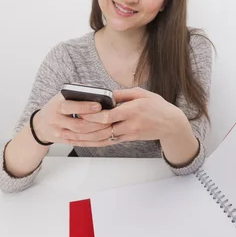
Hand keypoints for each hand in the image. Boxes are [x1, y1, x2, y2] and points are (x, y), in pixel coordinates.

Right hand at [33, 93, 110, 144]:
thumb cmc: (58, 106)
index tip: (98, 105)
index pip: (70, 106)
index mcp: (57, 105)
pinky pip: (80, 142)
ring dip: (96, 131)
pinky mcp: (64, 141)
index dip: (85, 107)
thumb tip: (97, 92)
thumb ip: (78, 93)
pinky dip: (92, 139)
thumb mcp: (64, 96)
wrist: (42, 124)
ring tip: (108, 126)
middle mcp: (56, 119)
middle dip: (95, 122)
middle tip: (109, 119)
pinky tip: (102, 134)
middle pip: (77, 124)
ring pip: (80, 135)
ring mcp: (59, 132)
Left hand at [64, 87, 183, 146]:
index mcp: (133, 111)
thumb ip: (123, 94)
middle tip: (64, 125)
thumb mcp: (142, 93)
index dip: (92, 116)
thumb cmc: (157, 106)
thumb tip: (106, 93)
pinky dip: (92, 142)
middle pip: (101, 130)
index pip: (109, 116)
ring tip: (66, 136)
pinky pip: (107, 142)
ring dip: (82, 138)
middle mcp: (129, 125)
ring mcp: (128, 134)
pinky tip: (81, 141)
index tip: (78, 112)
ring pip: (102, 139)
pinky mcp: (128, 139)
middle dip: (81, 129)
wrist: (171, 124)